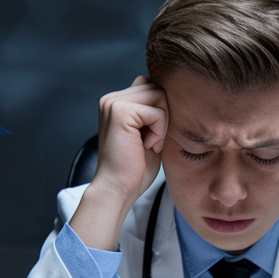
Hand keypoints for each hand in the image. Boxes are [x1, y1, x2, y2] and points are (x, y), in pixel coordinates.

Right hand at [70, 76, 168, 249]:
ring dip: (162, 124)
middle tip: (150, 142)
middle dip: (163, 117)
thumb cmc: (134, 169)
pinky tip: (147, 146)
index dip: (160, 114)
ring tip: (148, 143)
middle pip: (158, 89)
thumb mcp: (148, 134)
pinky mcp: (120, 112)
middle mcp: (112, 99)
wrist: (118, 189)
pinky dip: (159, 132)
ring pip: (159, 96)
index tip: (150, 138)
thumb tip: (167, 93)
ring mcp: (114, 103)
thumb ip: (153, 112)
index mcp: (116, 102)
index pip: (152, 88)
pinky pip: (157, 112)